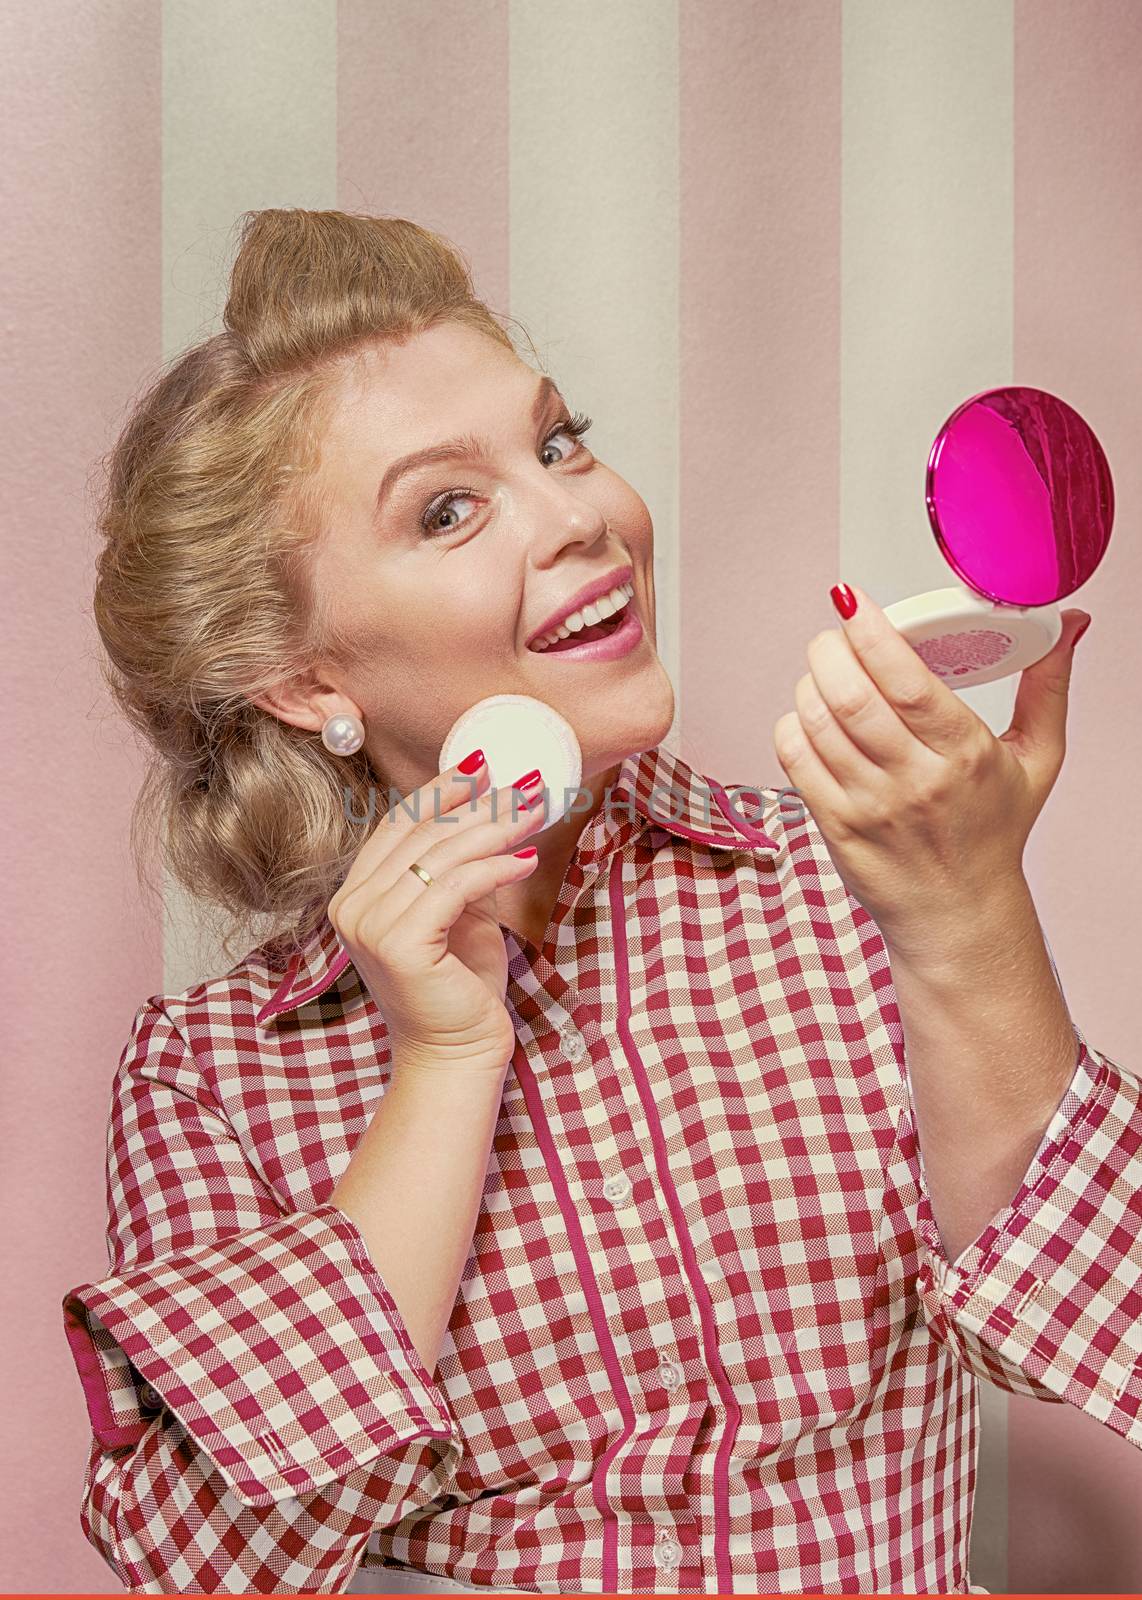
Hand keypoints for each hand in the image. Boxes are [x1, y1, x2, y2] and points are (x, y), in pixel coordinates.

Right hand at [328, 756, 547, 1073]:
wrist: (455, 1056)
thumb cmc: (459, 989)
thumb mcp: (459, 915)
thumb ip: (459, 869)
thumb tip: (492, 813)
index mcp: (357, 895)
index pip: (398, 826)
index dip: (441, 790)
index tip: (484, 764)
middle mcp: (353, 906)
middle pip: (421, 833)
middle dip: (480, 803)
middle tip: (528, 782)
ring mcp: (370, 925)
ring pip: (439, 855)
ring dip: (496, 827)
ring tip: (538, 810)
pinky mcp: (399, 944)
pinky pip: (454, 887)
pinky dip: (494, 867)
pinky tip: (527, 859)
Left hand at [772, 582, 1091, 962]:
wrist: (959, 914)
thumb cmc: (993, 831)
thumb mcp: (1037, 758)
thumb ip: (1048, 686)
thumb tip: (1069, 623)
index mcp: (965, 755)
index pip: (908, 682)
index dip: (871, 634)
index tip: (852, 601)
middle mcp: (915, 782)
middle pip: (851, 698)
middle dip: (828, 650)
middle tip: (832, 635)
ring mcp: (869, 808)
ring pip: (816, 724)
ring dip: (809, 684)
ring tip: (822, 673)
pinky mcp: (835, 828)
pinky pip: (795, 760)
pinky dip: (792, 726)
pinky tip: (807, 716)